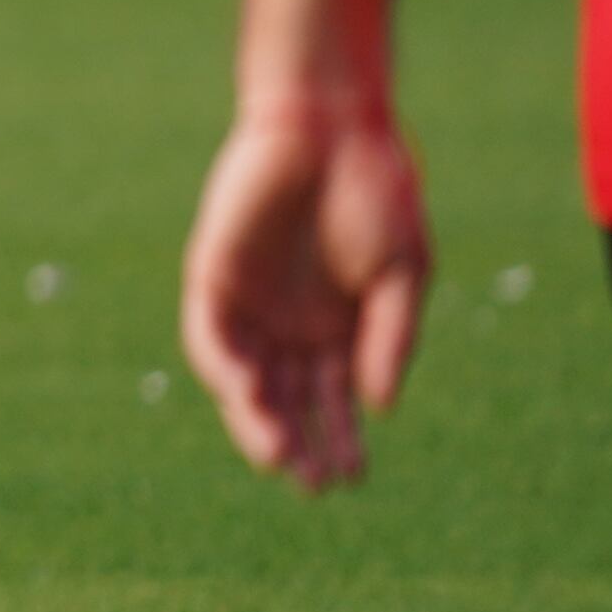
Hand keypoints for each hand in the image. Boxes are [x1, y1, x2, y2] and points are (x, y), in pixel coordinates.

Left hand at [177, 97, 429, 490]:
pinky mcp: (211, 275)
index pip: (331, 399)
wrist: (332, 127)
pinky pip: (208, 334)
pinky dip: (225, 367)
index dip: (340, 438)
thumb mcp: (402, 273)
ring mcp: (249, 301)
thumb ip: (390, 337)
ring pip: (245, 378)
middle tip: (312, 484)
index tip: (352, 478)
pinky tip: (248, 392)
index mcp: (337, 328)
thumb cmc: (377, 192)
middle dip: (298, 442)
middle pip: (286, 399)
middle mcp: (289, 323)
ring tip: (279, 455)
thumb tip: (379, 406)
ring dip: (257, 418)